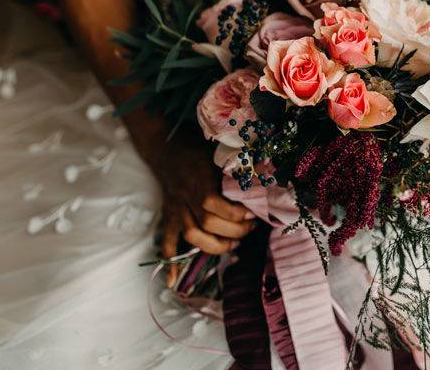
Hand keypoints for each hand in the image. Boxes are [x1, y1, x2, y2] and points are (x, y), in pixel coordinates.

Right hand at [133, 124, 256, 285]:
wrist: (165, 148)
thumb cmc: (196, 149)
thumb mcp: (219, 155)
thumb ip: (236, 169)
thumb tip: (264, 178)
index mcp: (201, 183)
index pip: (219, 207)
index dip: (238, 215)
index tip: (253, 215)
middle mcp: (188, 200)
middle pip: (209, 224)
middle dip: (233, 232)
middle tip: (250, 230)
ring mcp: (177, 210)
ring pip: (192, 236)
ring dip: (214, 246)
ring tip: (233, 245)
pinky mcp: (169, 217)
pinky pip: (166, 241)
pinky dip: (170, 261)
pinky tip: (173, 281)